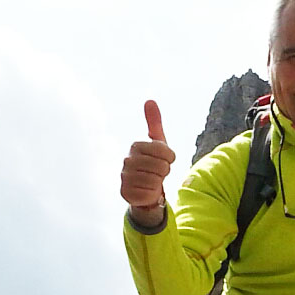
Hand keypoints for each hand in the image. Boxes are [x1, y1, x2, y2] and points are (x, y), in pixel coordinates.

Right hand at [121, 100, 175, 225]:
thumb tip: (150, 100)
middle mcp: (127, 160)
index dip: (170, 158)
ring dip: (159, 183)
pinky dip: (152, 193)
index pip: (165, 151)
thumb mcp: (157, 143)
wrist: (144, 189)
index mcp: (135, 146)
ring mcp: (125, 177)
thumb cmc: (153, 164)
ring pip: (156, 180)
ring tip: (152, 181)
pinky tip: (147, 191)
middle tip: (158, 172)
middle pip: (162, 166)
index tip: (164, 160)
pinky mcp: (126, 193)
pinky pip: (150, 192)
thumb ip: (154, 123)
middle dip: (165, 171)